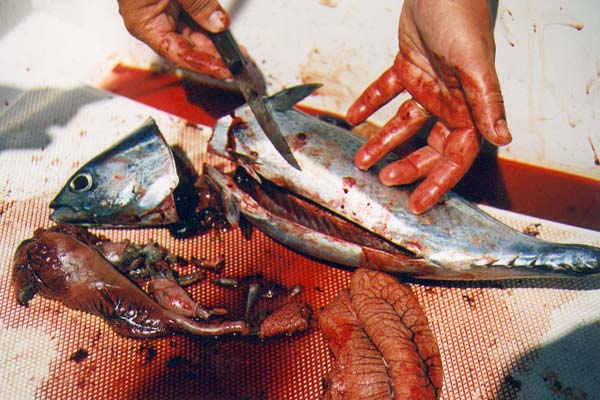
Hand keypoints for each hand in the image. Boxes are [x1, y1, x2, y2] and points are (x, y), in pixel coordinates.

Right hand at [118, 0, 230, 78]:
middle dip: (212, 54)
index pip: (179, 54)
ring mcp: (160, 9)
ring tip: (232, 47)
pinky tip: (221, 27)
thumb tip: (218, 23)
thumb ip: (198, 5)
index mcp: (144, 24)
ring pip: (191, 32)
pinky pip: (190, 16)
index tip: (224, 69)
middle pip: (187, 46)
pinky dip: (206, 21)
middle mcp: (151, 20)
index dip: (204, 64)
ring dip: (212, 39)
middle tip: (234, 60)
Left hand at [347, 0, 510, 213]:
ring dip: (382, 142)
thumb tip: (503, 138)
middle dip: (408, 166)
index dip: (438, 181)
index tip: (418, 203)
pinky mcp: (408, 67)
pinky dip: (370, 103)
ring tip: (361, 158)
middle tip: (383, 180)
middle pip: (429, 146)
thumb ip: (487, 102)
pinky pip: (386, 91)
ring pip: (404, 124)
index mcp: (468, 106)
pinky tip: (353, 116)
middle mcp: (448, 101)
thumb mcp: (474, 63)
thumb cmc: (461, 16)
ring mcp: (427, 85)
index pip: (455, 155)